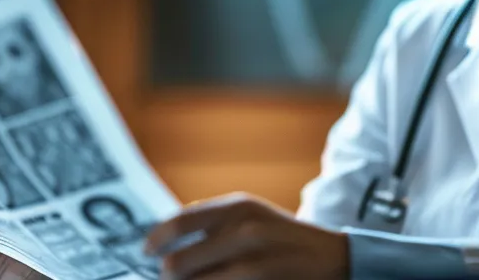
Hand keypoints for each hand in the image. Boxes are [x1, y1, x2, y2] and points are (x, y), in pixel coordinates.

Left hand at [144, 193, 347, 279]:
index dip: (154, 242)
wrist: (334, 258)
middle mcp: (243, 230)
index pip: (177, 224)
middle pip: (177, 265)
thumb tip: (164, 239)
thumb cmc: (282, 238)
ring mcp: (253, 262)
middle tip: (170, 278)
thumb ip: (212, 223)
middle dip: (169, 277)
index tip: (144, 253)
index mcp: (237, 207)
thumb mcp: (251, 217)